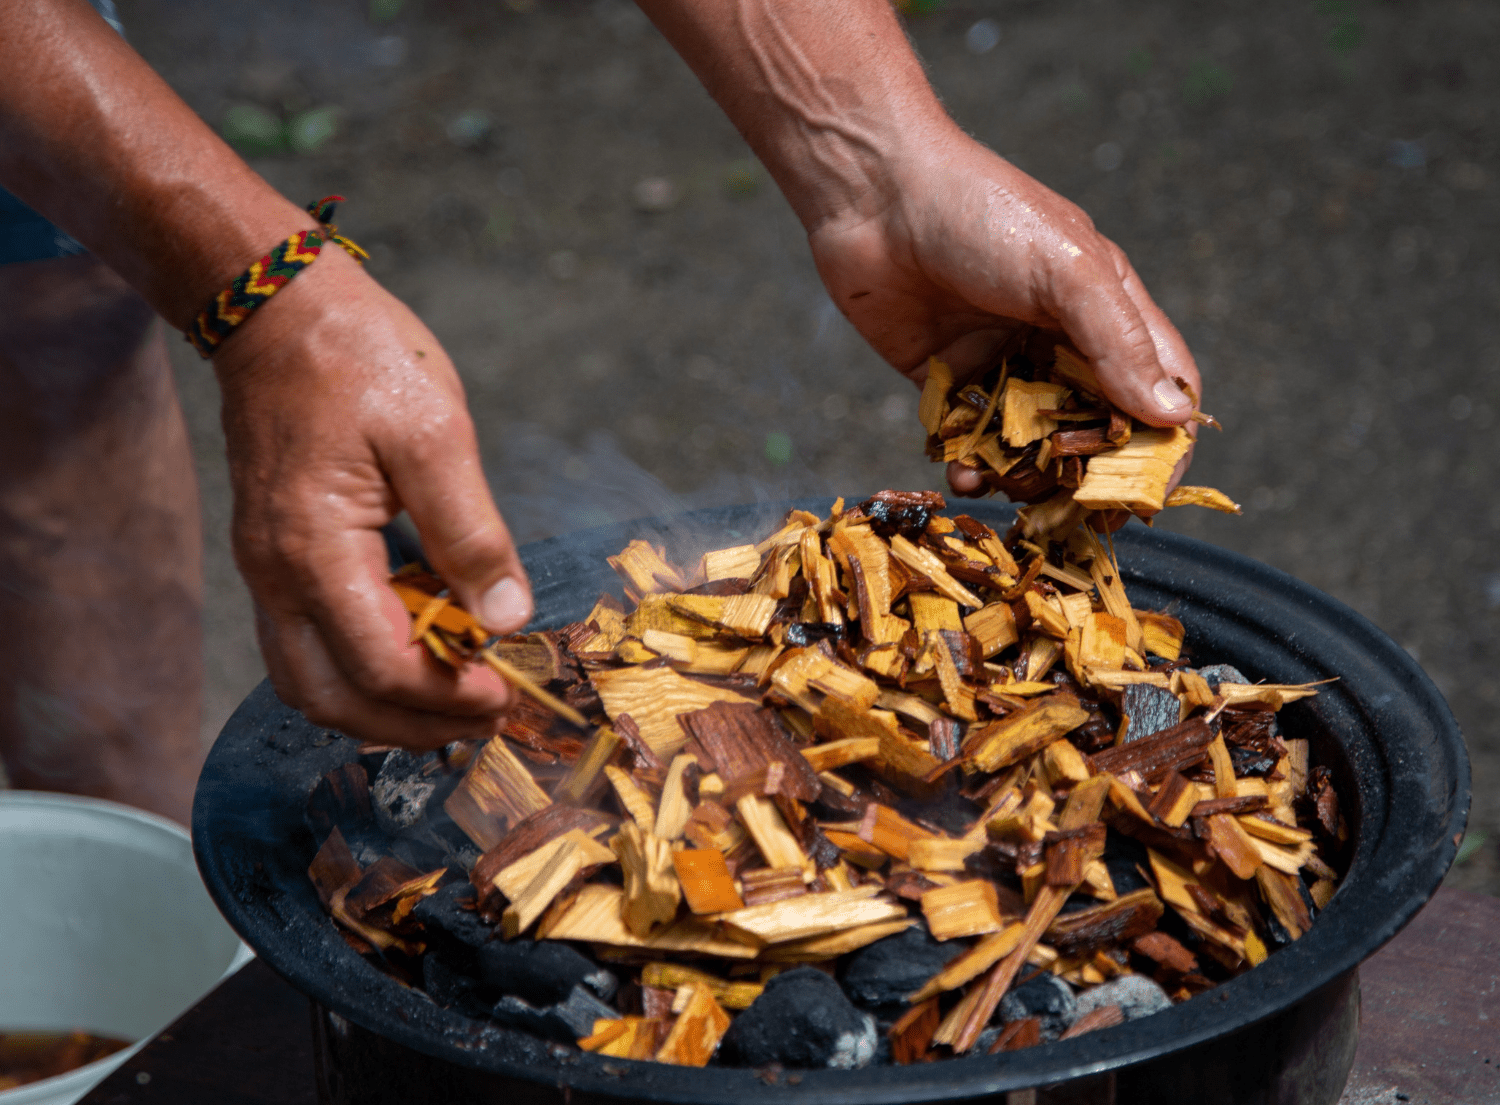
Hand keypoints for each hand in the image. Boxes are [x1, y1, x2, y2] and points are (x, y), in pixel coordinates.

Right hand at [213, 247, 530, 748]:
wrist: (276, 308)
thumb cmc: (357, 356)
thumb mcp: (435, 434)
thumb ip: (471, 532)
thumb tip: (508, 618)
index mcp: (314, 548)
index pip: (378, 666)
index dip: (446, 696)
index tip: (506, 694)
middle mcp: (276, 575)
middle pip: (332, 699)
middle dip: (412, 725)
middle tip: (485, 716)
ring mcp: (267, 570)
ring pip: (311, 683)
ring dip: (383, 707)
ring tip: (457, 696)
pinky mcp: (275, 557)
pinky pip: (309, 646)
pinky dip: (363, 670)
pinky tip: (421, 649)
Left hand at [805, 128, 1199, 497]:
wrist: (872, 193)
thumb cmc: (982, 213)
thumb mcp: (1067, 272)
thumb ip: (1119, 345)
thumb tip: (1171, 418)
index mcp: (1107, 307)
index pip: (1160, 387)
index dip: (1164, 443)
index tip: (1145, 493)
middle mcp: (1059, 338)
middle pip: (1094, 428)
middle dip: (1084, 473)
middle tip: (1065, 505)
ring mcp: (1001, 358)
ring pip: (1030, 444)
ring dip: (1024, 477)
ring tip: (1005, 486)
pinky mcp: (945, 376)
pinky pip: (969, 438)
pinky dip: (971, 464)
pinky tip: (962, 475)